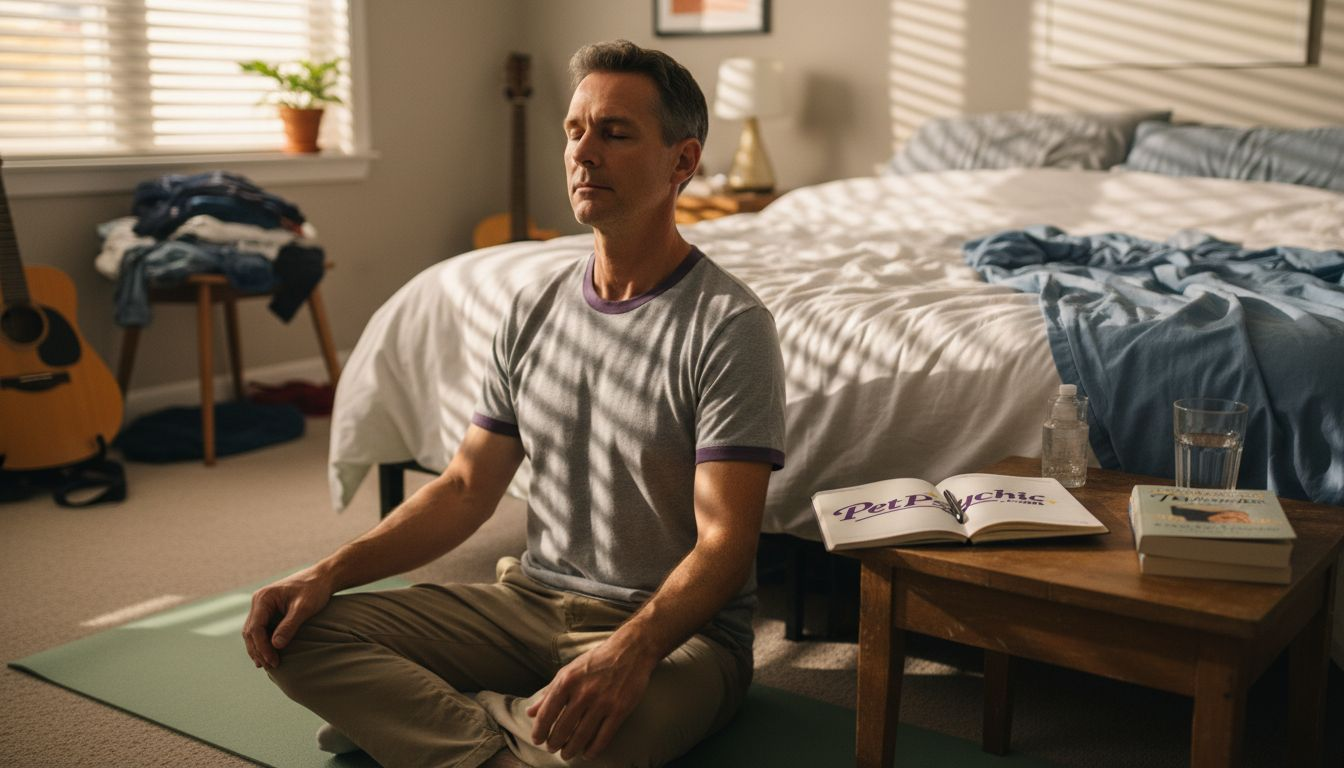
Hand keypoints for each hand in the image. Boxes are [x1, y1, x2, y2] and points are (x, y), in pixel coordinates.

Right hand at [241, 568, 332, 669]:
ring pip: (253, 633)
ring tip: (268, 665)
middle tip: (271, 667)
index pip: (255, 628)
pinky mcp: (268, 611)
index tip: (273, 661)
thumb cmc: (314, 590)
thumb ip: (290, 625)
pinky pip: (261, 630)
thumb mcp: (304, 608)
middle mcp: (258, 602)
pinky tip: (268, 655)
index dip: (262, 647)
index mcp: (263, 598)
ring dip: (258, 649)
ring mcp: (262, 606)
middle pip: (250, 632)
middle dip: (259, 651)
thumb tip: (276, 645)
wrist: (322, 578)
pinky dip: (262, 643)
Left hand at [526, 638, 657, 759]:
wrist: (630, 651)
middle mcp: (583, 692)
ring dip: (571, 749)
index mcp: (567, 681)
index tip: (537, 740)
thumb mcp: (568, 671)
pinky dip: (593, 749)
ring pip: (581, 736)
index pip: (547, 713)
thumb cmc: (596, 661)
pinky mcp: (619, 709)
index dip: (539, 731)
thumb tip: (530, 712)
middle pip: (563, 728)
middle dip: (554, 743)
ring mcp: (602, 702)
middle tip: (552, 748)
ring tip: (567, 753)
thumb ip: (549, 692)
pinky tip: (588, 753)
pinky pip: (603, 737)